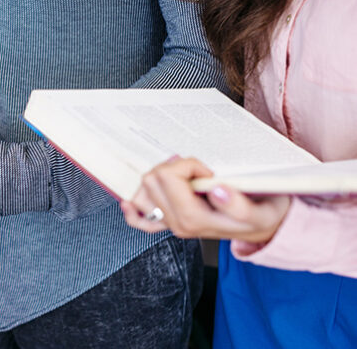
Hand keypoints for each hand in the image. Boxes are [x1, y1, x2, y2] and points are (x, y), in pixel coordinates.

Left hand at [121, 157, 291, 242]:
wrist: (265, 230)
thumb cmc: (262, 216)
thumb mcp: (260, 211)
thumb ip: (238, 204)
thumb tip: (216, 189)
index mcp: (194, 219)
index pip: (169, 176)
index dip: (189, 166)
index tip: (208, 173)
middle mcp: (178, 223)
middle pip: (152, 180)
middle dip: (174, 167)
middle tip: (198, 173)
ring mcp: (171, 224)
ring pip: (142, 192)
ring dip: (159, 178)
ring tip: (183, 177)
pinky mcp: (169, 224)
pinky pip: (139, 220)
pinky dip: (134, 208)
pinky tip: (132, 202)